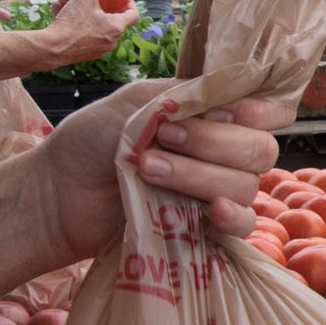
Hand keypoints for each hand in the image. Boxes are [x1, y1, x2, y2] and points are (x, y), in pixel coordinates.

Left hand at [38, 85, 289, 249]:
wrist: (56, 192)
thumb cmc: (91, 139)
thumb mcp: (139, 101)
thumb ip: (189, 96)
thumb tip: (235, 95)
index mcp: (211, 113)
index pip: (268, 109)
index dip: (260, 110)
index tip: (228, 112)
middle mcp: (223, 151)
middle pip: (260, 149)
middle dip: (214, 142)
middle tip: (163, 139)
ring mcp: (216, 191)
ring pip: (246, 185)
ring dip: (199, 175)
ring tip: (148, 169)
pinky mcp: (204, 229)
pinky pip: (244, 226)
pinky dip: (233, 216)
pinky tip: (211, 212)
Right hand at [41, 0, 135, 64]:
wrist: (52, 50)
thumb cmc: (73, 23)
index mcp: (116, 28)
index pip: (133, 16)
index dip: (130, 4)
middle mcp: (110, 42)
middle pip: (114, 22)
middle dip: (105, 9)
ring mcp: (96, 50)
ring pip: (95, 28)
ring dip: (86, 14)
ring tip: (73, 2)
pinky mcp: (81, 55)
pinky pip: (81, 35)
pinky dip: (74, 24)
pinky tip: (59, 11)